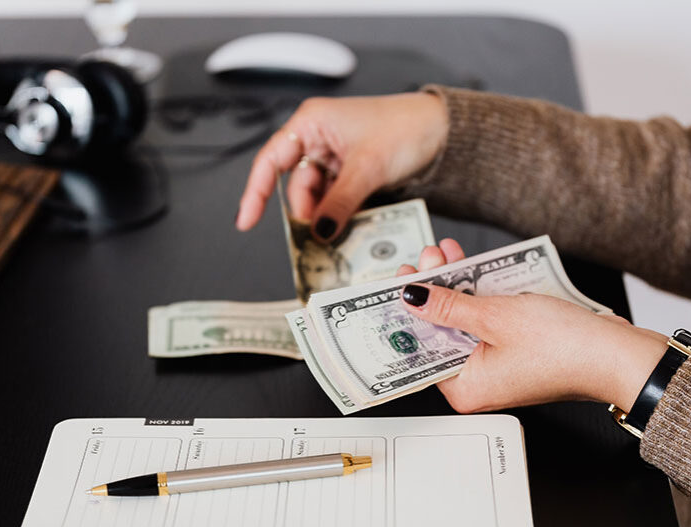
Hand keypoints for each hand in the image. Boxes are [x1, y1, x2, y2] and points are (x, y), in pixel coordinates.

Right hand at [235, 93, 447, 242]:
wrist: (443, 131)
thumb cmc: (405, 128)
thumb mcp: (366, 169)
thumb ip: (338, 203)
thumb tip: (318, 232)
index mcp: (312, 122)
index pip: (271, 160)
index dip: (256, 192)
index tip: (247, 221)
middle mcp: (319, 138)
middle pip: (297, 185)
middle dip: (306, 213)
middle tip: (315, 240)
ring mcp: (335, 157)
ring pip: (318, 196)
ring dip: (325, 217)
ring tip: (335, 238)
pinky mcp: (352, 173)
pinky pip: (336, 199)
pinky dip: (339, 215)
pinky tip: (346, 229)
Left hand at [397, 240, 666, 412]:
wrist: (619, 355)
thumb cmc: (565, 347)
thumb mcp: (494, 317)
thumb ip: (448, 306)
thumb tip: (411, 297)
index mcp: (464, 389)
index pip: (418, 350)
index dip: (404, 313)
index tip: (393, 285)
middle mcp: (477, 384)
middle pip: (438, 333)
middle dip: (430, 292)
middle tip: (422, 261)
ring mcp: (497, 368)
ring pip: (462, 323)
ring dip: (453, 287)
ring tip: (444, 254)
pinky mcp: (516, 352)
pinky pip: (485, 323)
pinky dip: (478, 296)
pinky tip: (471, 267)